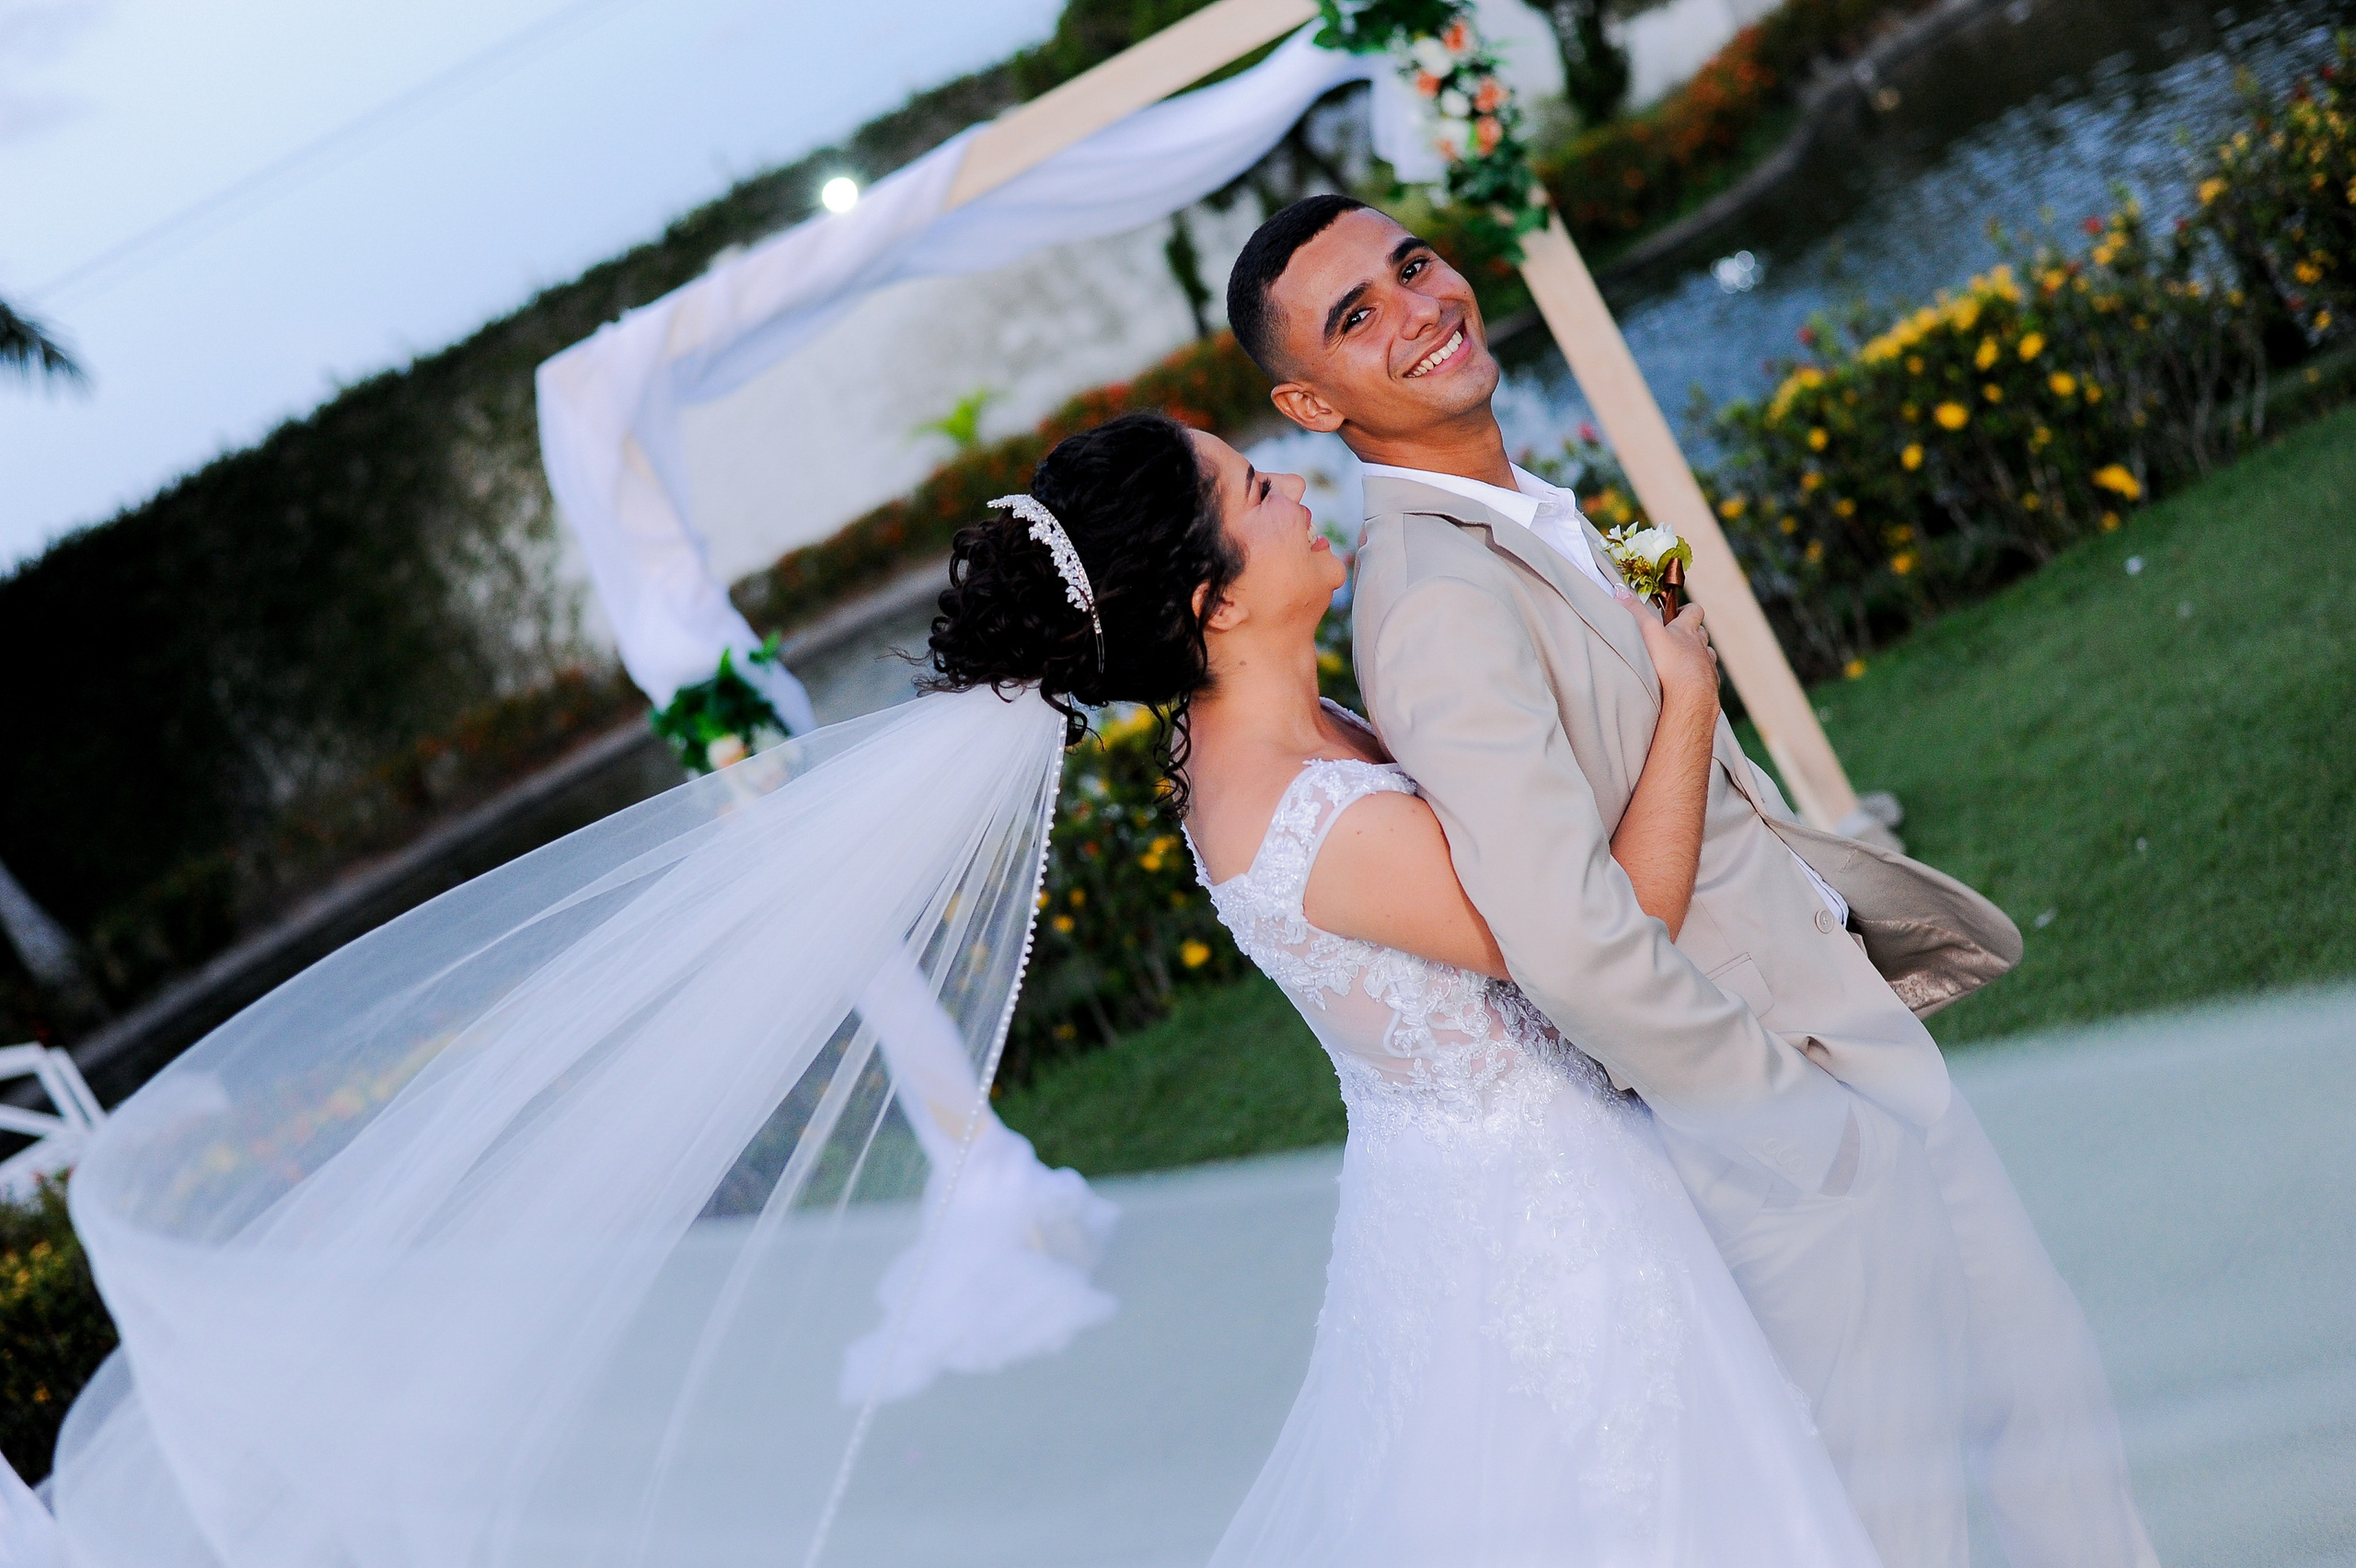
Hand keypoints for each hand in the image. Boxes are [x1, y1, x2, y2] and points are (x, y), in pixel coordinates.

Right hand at [1616, 589, 1717, 705]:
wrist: (1690, 695)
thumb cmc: (1669, 661)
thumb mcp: (1647, 631)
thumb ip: (1634, 611)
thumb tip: (1619, 590)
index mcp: (1687, 630)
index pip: (1695, 610)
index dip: (1687, 609)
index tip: (1677, 613)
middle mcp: (1701, 645)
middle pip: (1701, 633)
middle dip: (1692, 633)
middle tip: (1677, 638)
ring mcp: (1707, 665)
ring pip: (1706, 654)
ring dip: (1697, 655)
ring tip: (1684, 661)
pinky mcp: (1709, 684)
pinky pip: (1708, 677)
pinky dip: (1700, 676)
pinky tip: (1689, 683)